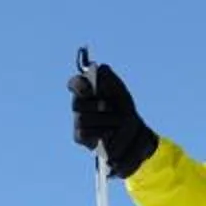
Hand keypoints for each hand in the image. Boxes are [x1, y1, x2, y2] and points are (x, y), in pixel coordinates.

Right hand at [68, 61, 159, 178]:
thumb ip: (110, 78)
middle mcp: (79, 104)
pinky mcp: (79, 136)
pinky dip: (101, 132)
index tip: (88, 90)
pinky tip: (110, 132)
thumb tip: (100, 68)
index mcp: (86, 89)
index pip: (74, 83)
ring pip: (82, 119)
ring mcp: (77, 120)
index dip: (78, 85)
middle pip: (76, 104)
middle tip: (108, 108)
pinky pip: (84, 133)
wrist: (131, 131)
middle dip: (94, 106)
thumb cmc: (122, 107)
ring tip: (117, 122)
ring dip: (104, 120)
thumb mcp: (119, 91)